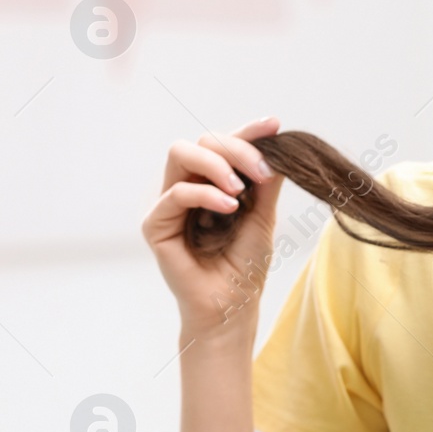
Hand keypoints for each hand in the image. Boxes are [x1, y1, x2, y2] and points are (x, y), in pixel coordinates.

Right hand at [141, 117, 282, 337]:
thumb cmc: (245, 265)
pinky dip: (205, 193)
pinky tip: (229, 207)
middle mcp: (187, 187)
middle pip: (201, 141)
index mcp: (212, 182)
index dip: (248, 131)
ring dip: (216, 163)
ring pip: (181, 154)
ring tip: (240, 188)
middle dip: (235, 148)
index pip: (224, 145)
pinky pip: (176, 193)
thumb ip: (265, 183)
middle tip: (261, 172)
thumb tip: (277, 148)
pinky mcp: (155, 224)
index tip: (274, 124)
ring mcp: (168, 204)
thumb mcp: (263, 217)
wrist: (232, 306)